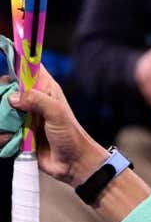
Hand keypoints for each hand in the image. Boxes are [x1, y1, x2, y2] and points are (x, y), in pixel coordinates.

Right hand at [9, 68, 107, 185]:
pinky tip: (10, 141)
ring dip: (2, 120)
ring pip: (1, 108)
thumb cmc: (71, 136)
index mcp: (44, 88)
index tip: (4, 56)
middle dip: (2, 97)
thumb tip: (12, 97)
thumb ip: (37, 100)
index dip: (16, 59)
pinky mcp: (17, 131)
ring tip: (12, 131)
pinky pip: (1, 128)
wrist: (73, 164)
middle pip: (5, 87)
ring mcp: (23, 115)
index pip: (27, 66)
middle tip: (10, 109)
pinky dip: (2, 135)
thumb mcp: (57, 114)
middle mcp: (31, 99)